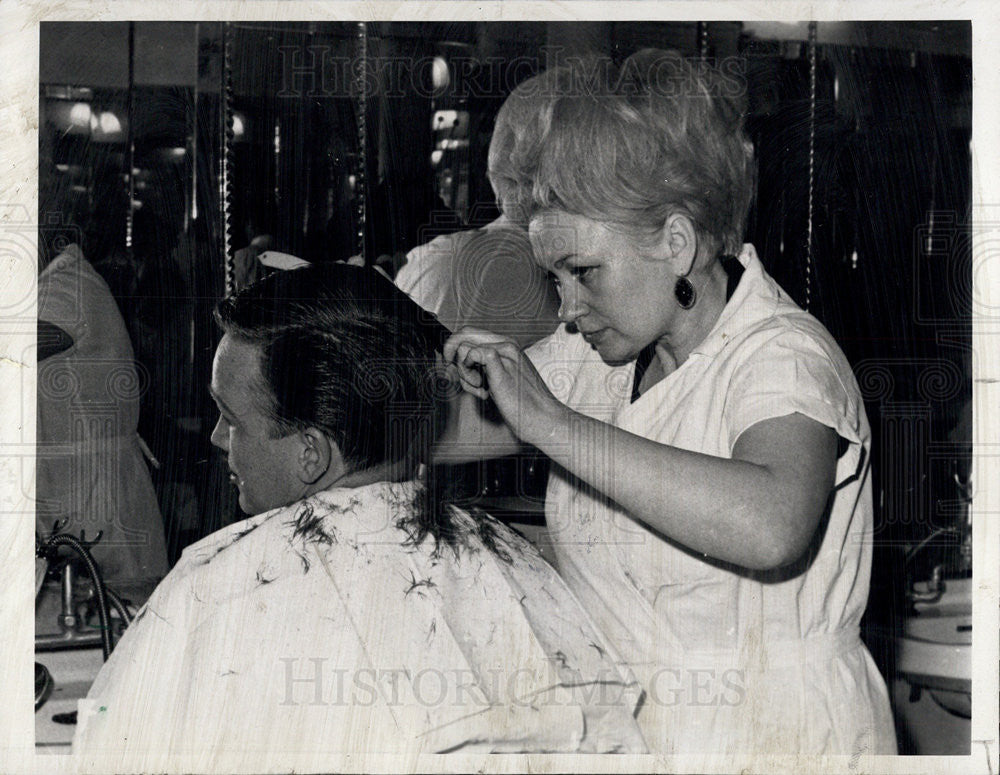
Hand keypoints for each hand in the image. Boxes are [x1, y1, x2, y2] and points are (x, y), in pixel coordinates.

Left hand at [442, 328, 566, 444]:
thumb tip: (458, 360)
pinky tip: (482, 390)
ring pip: (465, 348)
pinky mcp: (501, 365)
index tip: (451, 362)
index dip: (455, 345)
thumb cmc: (524, 403)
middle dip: (451, 352)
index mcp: (507, 345)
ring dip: (463, 372)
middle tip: (451, 368)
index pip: (471, 332)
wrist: (543, 418)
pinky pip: (473, 354)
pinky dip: (469, 375)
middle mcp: (506, 344)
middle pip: (464, 333)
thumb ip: (484, 366)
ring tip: (480, 389)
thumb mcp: (500, 378)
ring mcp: (505, 353)